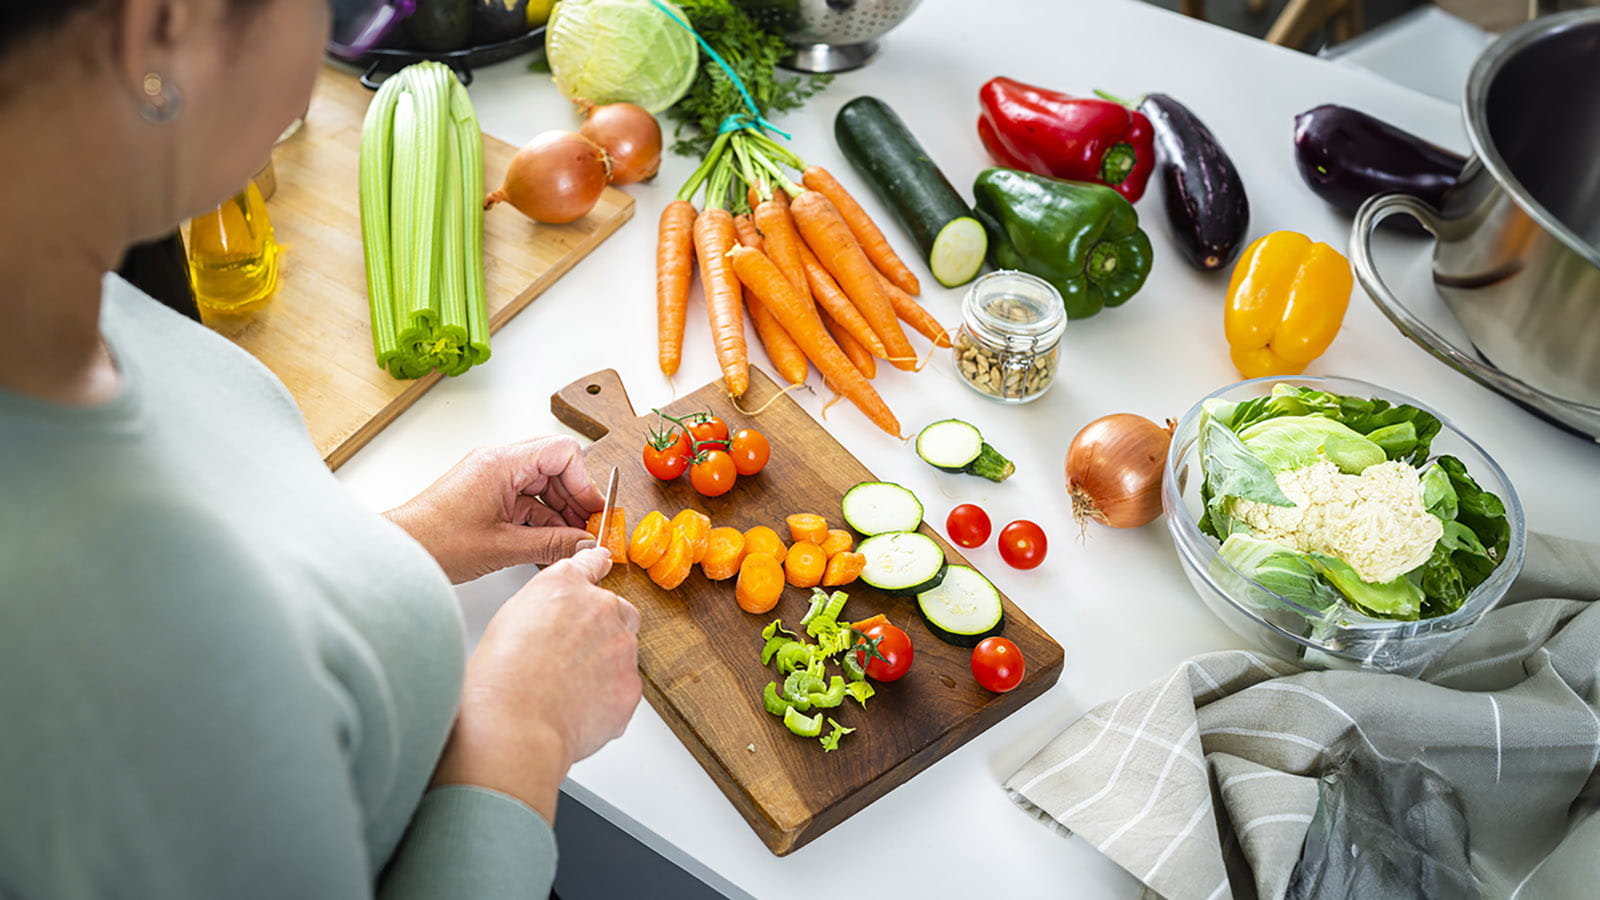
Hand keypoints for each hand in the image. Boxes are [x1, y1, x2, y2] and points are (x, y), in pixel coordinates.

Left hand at [385, 436, 606, 582]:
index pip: (562, 453)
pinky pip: (526, 498)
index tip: (594, 512)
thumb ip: (551, 544)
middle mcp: (498, 462)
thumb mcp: (502, 547)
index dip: (584, 482)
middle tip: (587, 528)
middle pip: (556, 466)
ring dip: (560, 510)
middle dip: (576, 497)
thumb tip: (584, 544)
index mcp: (501, 463)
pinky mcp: (487, 493)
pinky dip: (542, 518)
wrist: (399, 552)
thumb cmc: (435, 541)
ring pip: (543, 483)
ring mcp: (492, 477)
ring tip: (570, 540)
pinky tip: (549, 542)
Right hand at [432, 547, 641, 822]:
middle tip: (572, 656)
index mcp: (564, 585)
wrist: (513, 723)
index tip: (601, 563)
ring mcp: (621, 646)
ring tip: (566, 691)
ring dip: (604, 666)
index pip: (589, 562)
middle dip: (603, 629)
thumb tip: (553, 621)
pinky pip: (624, 689)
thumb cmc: (498, 676)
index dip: (594, 567)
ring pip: (623, 652)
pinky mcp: (631, 685)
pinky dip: (607, 699)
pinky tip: (576, 711)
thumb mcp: (509, 619)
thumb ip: (543, 608)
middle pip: (617, 611)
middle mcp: (600, 607)